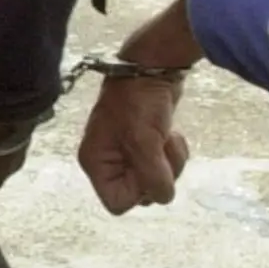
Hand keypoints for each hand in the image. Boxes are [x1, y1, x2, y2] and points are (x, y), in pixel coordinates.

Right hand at [77, 72, 188, 213]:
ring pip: (154, 180)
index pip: (117, 202)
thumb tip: (163, 196)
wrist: (151, 65)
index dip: (138, 191)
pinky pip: (162, 165)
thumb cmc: (139, 101)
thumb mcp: (144, 141)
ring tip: (168, 139)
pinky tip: (171, 134)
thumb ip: (152, 176)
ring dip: (169, 164)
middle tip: (161, 151)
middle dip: (158, 175)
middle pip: (138, 193)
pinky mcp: (144, 143)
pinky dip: (171, 154)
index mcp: (97, 163)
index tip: (147, 167)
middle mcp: (108, 161)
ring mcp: (126, 152)